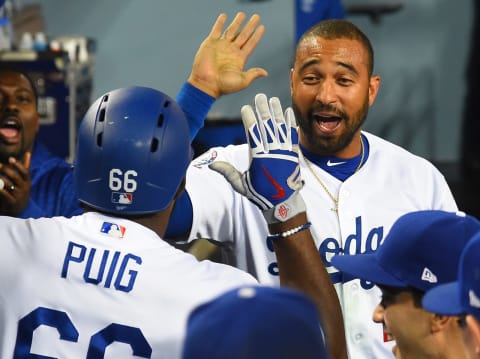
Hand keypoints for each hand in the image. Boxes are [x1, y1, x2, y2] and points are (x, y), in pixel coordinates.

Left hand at [0, 153, 31, 215]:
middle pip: (15, 177)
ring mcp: (18, 195)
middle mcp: (24, 188)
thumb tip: (28, 153)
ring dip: (0, 179)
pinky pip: (4, 194)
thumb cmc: (20, 190)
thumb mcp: (25, 180)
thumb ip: (25, 166)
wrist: (19, 210)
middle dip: (6, 170)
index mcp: (27, 181)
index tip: (10, 159)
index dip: (18, 165)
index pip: (25, 172)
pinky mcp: (12, 202)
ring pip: (8, 184)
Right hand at [187, 12, 267, 98]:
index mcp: (239, 59)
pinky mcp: (210, 44)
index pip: (251, 44)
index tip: (262, 28)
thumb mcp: (242, 81)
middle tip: (256, 17)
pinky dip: (220, 23)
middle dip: (250, 26)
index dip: (256, 36)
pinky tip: (224, 16)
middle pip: (243, 35)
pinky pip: (216, 30)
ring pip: (231, 30)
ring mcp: (221, 46)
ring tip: (242, 14)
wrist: (206, 84)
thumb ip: (253, 74)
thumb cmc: (223, 86)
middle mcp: (231, 51)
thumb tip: (265, 73)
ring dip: (237, 22)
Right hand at [210, 93, 304, 222]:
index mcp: (258, 158)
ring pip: (280, 128)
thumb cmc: (260, 194)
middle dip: (263, 110)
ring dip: (277, 112)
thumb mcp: (241, 184)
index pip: (252, 134)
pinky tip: (288, 112)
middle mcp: (272, 153)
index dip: (249, 119)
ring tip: (274, 99)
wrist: (283, 203)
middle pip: (267, 127)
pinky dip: (290, 123)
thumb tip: (211, 164)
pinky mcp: (293, 154)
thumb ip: (228, 172)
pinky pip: (292, 136)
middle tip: (260, 96)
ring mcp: (284, 153)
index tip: (246, 108)